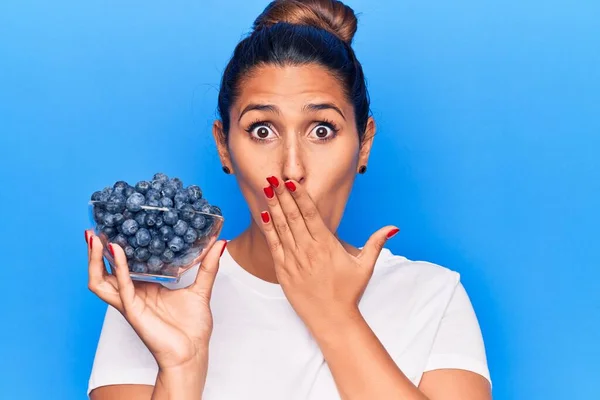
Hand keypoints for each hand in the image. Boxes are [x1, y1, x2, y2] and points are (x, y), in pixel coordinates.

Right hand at [85, 229, 226, 370]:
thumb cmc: (192, 327)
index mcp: (144, 288)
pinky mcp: (133, 311)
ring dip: (94, 261)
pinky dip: (118, 269)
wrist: (192, 353)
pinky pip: (121, 288)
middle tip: (93, 230)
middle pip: (103, 272)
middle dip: (95, 253)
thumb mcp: (201, 289)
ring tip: (94, 239)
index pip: (122, 266)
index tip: (113, 227)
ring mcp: (130, 303)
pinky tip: (117, 252)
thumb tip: (219, 243)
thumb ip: (208, 266)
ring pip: (101, 282)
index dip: (115, 249)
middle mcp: (133, 294)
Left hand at [259, 176, 399, 328]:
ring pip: (281, 228)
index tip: (291, 181)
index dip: (299, 196)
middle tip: (274, 176)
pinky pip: (274, 245)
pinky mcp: (283, 271)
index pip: (310, 214)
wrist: (332, 319)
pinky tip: (263, 214)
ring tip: (267, 188)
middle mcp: (308, 250)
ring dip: (273, 207)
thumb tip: (393, 227)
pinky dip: (268, 229)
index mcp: (326, 245)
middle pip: (293, 216)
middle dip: (282, 195)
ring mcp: (294, 260)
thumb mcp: (365, 266)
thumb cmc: (349, 292)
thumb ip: (376, 243)